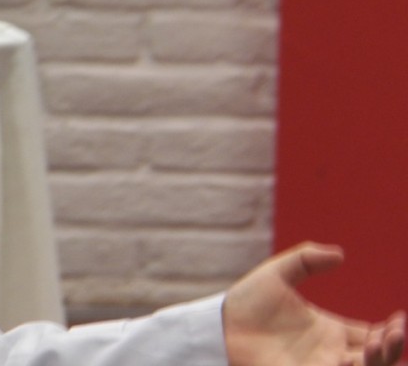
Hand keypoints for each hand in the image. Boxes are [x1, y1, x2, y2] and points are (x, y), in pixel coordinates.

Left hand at [223, 242, 404, 365]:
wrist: (220, 325)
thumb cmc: (247, 303)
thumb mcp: (278, 273)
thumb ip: (306, 259)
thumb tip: (340, 254)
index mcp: (329, 331)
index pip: (371, 335)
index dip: (390, 332)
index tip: (399, 319)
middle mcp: (330, 353)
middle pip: (375, 357)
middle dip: (392, 348)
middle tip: (397, 331)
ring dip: (380, 361)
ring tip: (384, 342)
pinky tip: (360, 356)